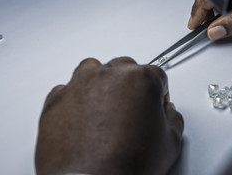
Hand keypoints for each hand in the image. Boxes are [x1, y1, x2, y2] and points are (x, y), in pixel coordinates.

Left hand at [35, 57, 183, 174]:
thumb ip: (174, 119)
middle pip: (126, 67)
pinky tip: (83, 115)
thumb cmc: (126, 164)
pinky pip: (67, 89)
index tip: (157, 103)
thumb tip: (168, 113)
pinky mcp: (57, 99)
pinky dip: (76, 97)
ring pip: (94, 69)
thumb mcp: (170, 143)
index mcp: (140, 79)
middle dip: (133, 84)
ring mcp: (80, 85)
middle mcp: (109, 75)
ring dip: (103, 82)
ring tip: (107, 104)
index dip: (160, 92)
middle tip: (134, 108)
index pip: (157, 75)